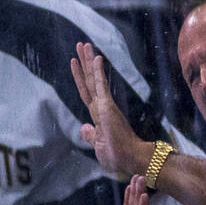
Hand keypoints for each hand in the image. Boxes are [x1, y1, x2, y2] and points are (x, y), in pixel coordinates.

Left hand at [70, 41, 143, 181]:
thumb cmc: (117, 157)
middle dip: (84, 63)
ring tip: (83, 44)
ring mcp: (105, 106)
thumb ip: (91, 135)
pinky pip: (101, 86)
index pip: (87, 93)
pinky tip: (96, 57)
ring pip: (93, 80)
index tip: (75, 63)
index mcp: (98, 116)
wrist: (130, 160)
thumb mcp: (98, 146)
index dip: (81, 78)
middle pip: (90, 81)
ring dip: (88, 62)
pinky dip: (98, 72)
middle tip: (80, 45)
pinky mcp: (107, 107)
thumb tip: (83, 127)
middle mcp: (101, 107)